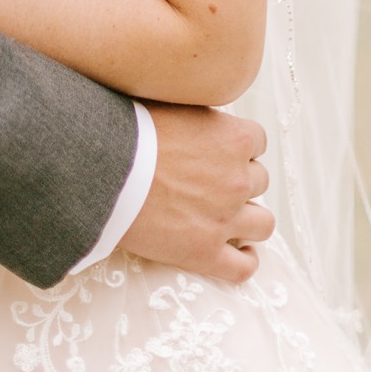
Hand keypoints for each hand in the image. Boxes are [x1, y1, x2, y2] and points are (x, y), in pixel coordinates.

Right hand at [122, 103, 272, 285]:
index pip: (257, 141)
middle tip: (214, 182)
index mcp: (234, 138)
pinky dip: (245, 260)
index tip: (221, 152)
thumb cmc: (132, 133)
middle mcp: (238, 179)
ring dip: (249, 219)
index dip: (238, 147)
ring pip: (263, 223)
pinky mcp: (206, 253)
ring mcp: (225, 219)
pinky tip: (238, 252)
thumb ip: (201, 115)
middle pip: (260, 180)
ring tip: (231, 217)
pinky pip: (244, 267)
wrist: (107, 172)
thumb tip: (203, 117)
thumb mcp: (174, 104)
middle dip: (240, 180)